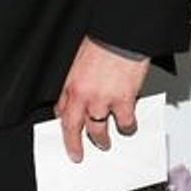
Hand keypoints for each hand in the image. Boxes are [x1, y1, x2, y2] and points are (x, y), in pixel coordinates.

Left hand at [54, 36, 150, 162]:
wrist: (121, 35)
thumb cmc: (104, 43)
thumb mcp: (80, 62)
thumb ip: (80, 82)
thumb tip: (83, 98)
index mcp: (71, 85)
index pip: (61, 112)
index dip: (64, 126)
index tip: (66, 135)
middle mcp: (83, 96)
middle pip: (73, 128)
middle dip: (74, 145)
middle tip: (78, 154)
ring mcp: (102, 100)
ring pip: (98, 131)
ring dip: (102, 140)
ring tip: (105, 144)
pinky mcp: (123, 101)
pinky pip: (124, 123)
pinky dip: (127, 127)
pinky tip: (129, 126)